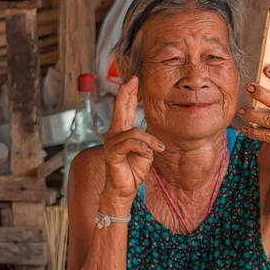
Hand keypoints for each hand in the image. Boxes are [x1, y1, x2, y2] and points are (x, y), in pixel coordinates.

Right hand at [101, 77, 163, 207]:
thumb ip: (145, 139)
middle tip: (132, 80)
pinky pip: (131, 143)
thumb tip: (149, 131)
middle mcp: (114, 133)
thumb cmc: (133, 170)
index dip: (128, 94)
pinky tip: (148, 153)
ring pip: (134, 132)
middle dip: (127, 93)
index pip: (125, 108)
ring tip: (158, 149)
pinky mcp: (113, 152)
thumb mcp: (145, 151)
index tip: (134, 80)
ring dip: (149, 141)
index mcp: (122, 131)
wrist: (124, 189)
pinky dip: (143, 147)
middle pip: (120, 109)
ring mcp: (112, 142)